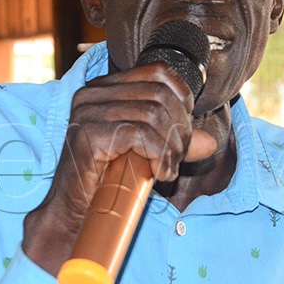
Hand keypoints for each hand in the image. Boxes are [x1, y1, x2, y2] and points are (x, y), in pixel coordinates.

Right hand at [22, 63, 215, 270]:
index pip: (158, 72)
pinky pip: (140, 134)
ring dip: (171, 146)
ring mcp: (88, 112)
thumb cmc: (106, 180)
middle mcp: (93, 93)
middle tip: (178, 157)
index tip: (182, 130)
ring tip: (168, 168)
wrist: (74, 211)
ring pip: (153, 114)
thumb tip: (210, 143)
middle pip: (160, 94)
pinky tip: (158, 174)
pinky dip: (159, 155)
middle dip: (180, 128)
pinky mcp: (89, 134)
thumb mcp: (147, 154)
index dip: (182, 98)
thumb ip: (175, 142)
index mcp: (105, 88)